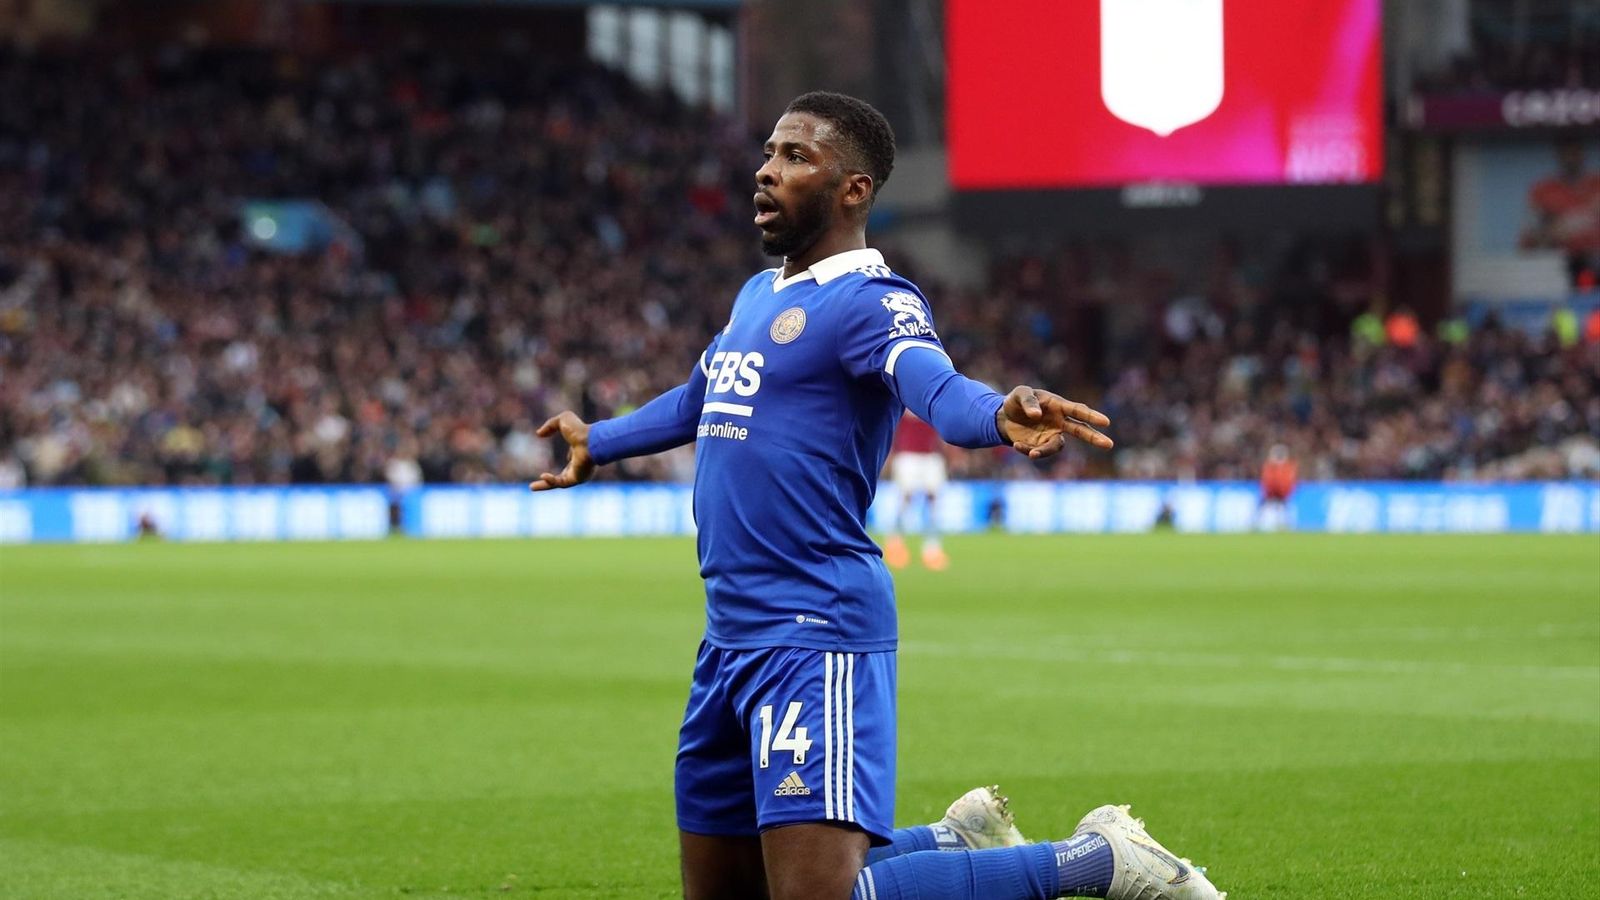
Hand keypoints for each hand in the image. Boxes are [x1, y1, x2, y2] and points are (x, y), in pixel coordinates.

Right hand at [531, 411, 595, 490]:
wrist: (590, 440)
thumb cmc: (580, 430)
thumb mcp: (563, 420)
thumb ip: (550, 425)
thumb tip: (539, 434)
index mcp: (580, 452)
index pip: (573, 460)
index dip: (569, 457)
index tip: (566, 456)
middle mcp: (580, 465)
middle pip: (563, 476)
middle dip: (549, 480)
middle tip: (535, 484)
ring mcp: (578, 473)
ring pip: (559, 483)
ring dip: (545, 485)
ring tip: (531, 487)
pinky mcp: (577, 479)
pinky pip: (561, 483)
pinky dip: (551, 481)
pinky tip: (542, 476)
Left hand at [996, 386, 1112, 458]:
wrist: (1004, 417)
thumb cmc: (1017, 401)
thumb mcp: (1020, 393)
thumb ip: (1028, 401)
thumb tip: (1036, 415)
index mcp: (1058, 405)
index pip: (1078, 410)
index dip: (1091, 416)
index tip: (1106, 422)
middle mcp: (1059, 421)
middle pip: (1081, 430)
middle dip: (1094, 437)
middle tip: (1109, 444)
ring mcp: (1051, 435)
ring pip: (1057, 446)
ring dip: (1046, 451)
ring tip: (1032, 454)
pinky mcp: (1040, 446)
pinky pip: (1039, 451)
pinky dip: (1028, 451)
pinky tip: (1017, 445)